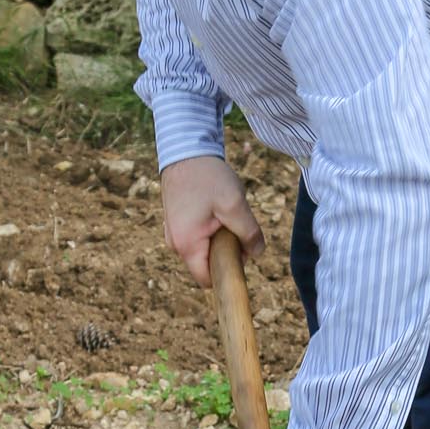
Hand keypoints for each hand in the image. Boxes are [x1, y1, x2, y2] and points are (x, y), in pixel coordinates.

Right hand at [159, 155, 262, 285]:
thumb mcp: (235, 205)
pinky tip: (213, 207)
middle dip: (225, 251)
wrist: (185, 149)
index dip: (228, 271)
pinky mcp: (175, 221)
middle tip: (235, 224)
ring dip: (218, 238)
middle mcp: (174, 243)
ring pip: (202, 248)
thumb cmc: (208, 176)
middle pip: (206, 264)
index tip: (241, 252)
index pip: (207, 280)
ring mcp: (172, 232)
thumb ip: (248, 232)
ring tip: (223, 212)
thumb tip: (257, 254)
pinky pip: (196, 236)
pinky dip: (209, 228)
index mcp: (187, 244)